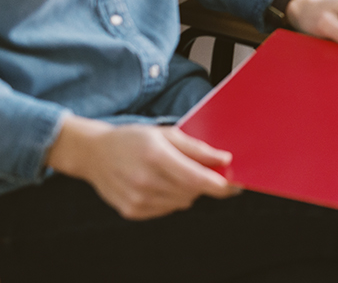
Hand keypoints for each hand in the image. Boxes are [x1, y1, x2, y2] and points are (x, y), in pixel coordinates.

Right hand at [46, 116, 239, 220]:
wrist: (94, 154)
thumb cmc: (133, 139)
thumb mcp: (166, 133)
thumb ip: (197, 148)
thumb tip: (224, 159)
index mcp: (155, 157)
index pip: (196, 178)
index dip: (219, 184)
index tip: (236, 185)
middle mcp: (145, 181)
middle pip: (192, 191)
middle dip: (205, 183)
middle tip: (206, 170)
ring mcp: (137, 200)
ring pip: (182, 202)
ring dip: (188, 190)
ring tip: (175, 173)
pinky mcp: (132, 211)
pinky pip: (167, 209)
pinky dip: (173, 198)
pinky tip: (161, 183)